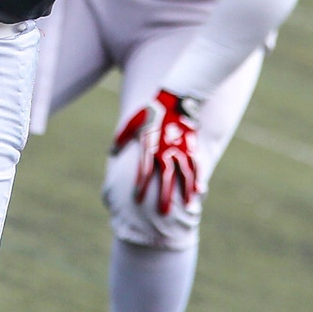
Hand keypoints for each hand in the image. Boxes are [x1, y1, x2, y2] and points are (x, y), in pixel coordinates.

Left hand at [114, 90, 202, 215]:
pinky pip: (197, 165)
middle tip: (164, 213)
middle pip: (166, 178)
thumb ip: (121, 139)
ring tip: (188, 206)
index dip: (140, 186)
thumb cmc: (151, 111)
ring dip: (186, 191)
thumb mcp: (132, 123)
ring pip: (185, 174)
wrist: (175, 98)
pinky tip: (200, 191)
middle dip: (165, 196)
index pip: (144, 171)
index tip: (136, 200)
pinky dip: (199, 178)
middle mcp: (166, 151)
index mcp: (150, 146)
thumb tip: (112, 152)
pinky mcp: (192, 146)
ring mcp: (181, 149)